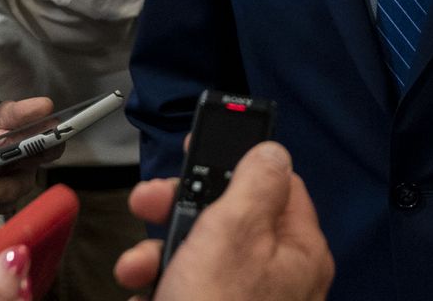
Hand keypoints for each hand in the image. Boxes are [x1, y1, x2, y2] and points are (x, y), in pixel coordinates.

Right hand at [113, 142, 333, 300]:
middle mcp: (279, 277)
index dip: (234, 159)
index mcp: (297, 248)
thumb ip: (253, 181)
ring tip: (135, 266)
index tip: (197, 146)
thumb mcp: (233, 232)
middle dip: (180, 209)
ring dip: (159, 252)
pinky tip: (143, 293)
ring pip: (201, 256)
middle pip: (230, 217)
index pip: (276, 181)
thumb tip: (271, 150)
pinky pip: (187, 290)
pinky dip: (161, 288)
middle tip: (147, 202)